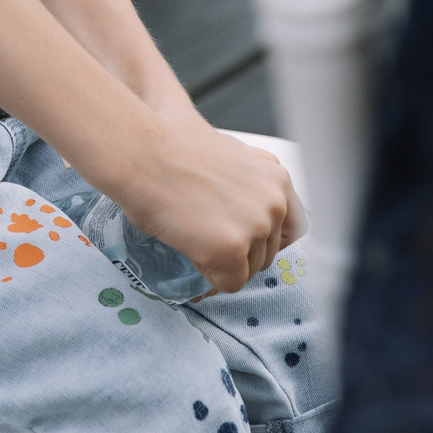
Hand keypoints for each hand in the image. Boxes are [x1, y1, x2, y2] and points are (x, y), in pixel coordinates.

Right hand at [107, 120, 306, 295]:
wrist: (143, 154)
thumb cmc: (173, 149)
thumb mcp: (232, 155)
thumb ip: (251, 183)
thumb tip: (246, 209)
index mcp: (278, 179)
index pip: (289, 228)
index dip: (263, 238)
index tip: (243, 240)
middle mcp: (275, 203)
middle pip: (268, 252)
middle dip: (240, 252)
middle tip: (207, 238)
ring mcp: (256, 227)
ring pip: (249, 270)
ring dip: (224, 264)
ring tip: (195, 241)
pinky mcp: (231, 250)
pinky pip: (229, 284)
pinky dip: (211, 278)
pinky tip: (192, 254)